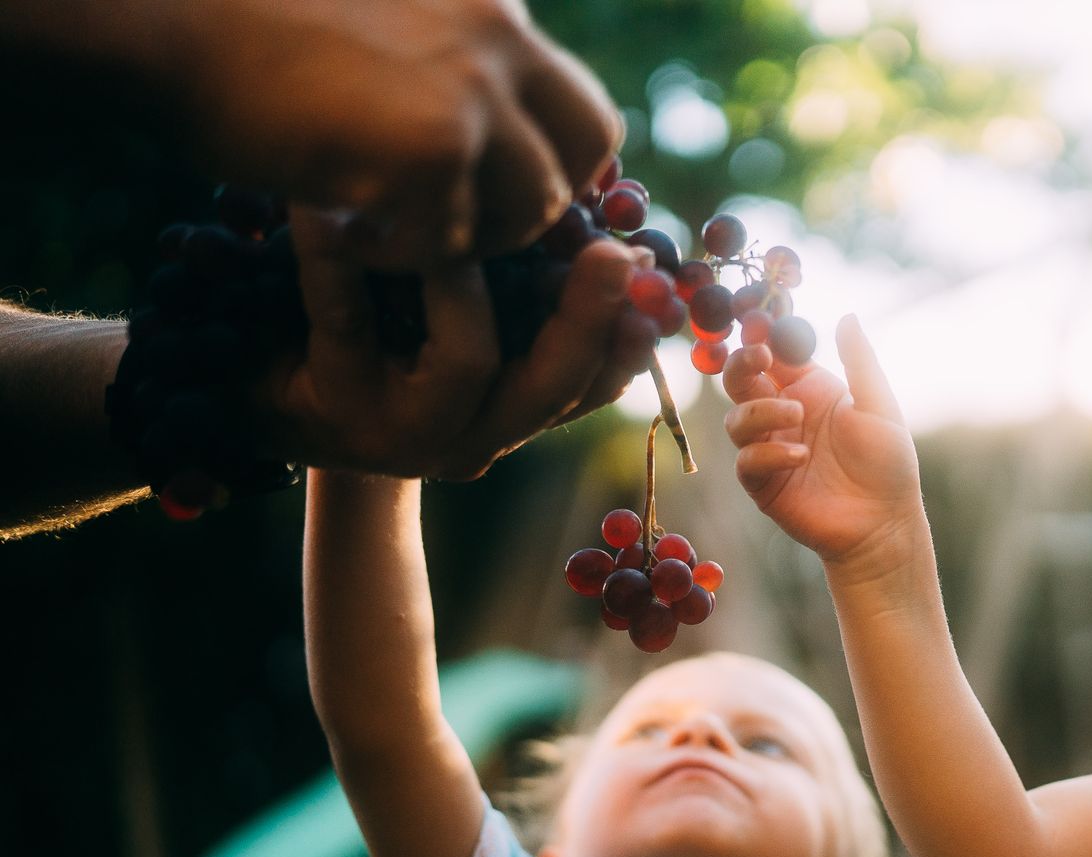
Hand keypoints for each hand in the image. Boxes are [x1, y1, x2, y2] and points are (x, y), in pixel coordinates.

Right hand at [175, 0, 618, 267]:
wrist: (163, 21)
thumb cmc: (247, 28)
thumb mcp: (384, 24)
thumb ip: (448, 62)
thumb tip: (499, 136)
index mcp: (490, 7)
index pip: (580, 105)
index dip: (555, 165)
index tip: (505, 201)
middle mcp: (498, 38)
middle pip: (585, 153)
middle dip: (535, 206)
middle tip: (461, 228)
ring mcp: (472, 91)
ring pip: (527, 207)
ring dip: (464, 236)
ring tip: (383, 224)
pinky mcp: (433, 146)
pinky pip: (453, 240)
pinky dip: (401, 254)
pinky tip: (344, 228)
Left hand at [261, 208, 652, 479]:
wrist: (262, 404)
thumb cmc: (372, 346)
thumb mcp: (453, 328)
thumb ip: (520, 297)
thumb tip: (611, 231)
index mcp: (507, 420)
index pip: (590, 387)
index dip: (628, 340)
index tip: (659, 282)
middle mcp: (467, 440)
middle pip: (548, 389)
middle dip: (588, 319)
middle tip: (613, 254)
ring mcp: (403, 433)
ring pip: (467, 362)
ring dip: (471, 282)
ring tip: (468, 209)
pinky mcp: (333, 408)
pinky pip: (348, 320)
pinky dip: (340, 258)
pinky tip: (333, 205)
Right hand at [720, 316, 924, 571]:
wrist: (883, 523)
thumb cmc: (888, 464)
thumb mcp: (878, 405)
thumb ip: (859, 360)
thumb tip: (847, 316)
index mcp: (809, 389)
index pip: (775, 353)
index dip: (763, 336)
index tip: (761, 324)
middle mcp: (784, 414)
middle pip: (741, 380)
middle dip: (743, 363)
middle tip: (759, 358)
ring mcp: (770, 448)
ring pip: (736, 419)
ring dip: (761, 412)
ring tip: (797, 418)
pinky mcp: (763, 483)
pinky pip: (747, 461)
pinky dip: (768, 454)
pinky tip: (800, 457)